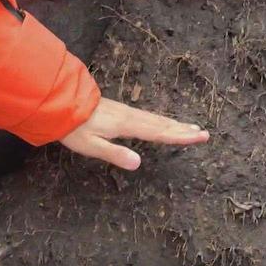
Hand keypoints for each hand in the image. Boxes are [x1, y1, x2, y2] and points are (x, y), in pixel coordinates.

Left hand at [59, 98, 209, 170]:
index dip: (179, 137)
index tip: (199, 137)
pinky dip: (162, 120)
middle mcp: (131, 117)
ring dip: (175, 124)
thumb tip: (138, 163)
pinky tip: (163, 122)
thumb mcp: (91, 146)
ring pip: (156, 119)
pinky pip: (148, 116)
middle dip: (183, 130)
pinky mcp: (121, 111)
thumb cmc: (74, 128)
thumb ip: (115, 154)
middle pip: (162, 125)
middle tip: (204, 134)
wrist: (61, 103)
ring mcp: (127, 112)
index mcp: (127, 126)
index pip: (158, 133)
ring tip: (191, 127)